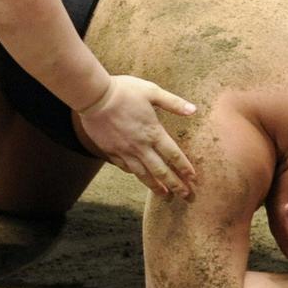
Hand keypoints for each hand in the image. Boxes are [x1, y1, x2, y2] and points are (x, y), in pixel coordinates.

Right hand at [78, 74, 196, 198]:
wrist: (94, 96)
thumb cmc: (124, 91)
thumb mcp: (151, 91)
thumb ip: (173, 102)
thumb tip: (193, 110)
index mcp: (153, 132)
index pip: (173, 155)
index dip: (185, 168)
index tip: (193, 179)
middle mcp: (140, 146)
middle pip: (161, 171)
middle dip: (175, 185)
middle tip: (185, 196)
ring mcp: (124, 151)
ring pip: (143, 174)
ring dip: (155, 186)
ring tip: (164, 195)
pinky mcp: (111, 151)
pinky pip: (125, 167)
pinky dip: (134, 174)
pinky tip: (138, 177)